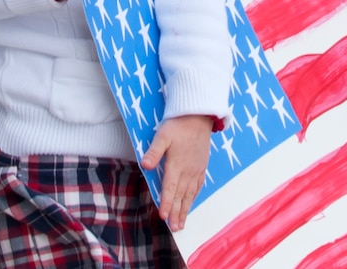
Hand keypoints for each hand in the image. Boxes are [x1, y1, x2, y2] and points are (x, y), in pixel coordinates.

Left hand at [142, 114, 213, 229]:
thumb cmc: (178, 125)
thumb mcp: (162, 135)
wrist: (198, 117)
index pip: (170, 188)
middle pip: (180, 195)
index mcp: (176, 164)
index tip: (163, 216)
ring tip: (182, 223)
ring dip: (185, 209)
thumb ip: (154, 152)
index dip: (166, 203)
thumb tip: (144, 165)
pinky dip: (193, 197)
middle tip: (174, 228)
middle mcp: (187, 170)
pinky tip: (191, 204)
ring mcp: (196, 169)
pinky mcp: (201, 167)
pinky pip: (198, 186)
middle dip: (177, 212)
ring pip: (190, 193)